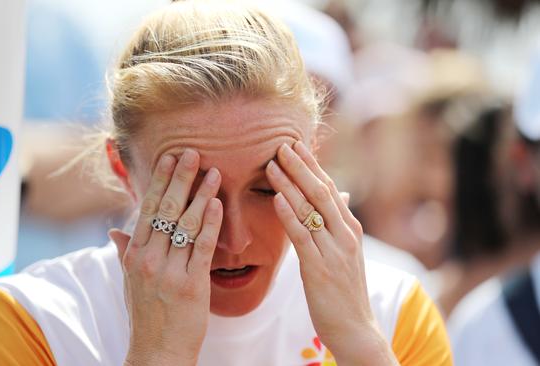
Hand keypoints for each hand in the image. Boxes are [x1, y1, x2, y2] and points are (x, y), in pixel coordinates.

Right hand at [109, 149, 222, 365]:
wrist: (157, 352)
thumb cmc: (146, 315)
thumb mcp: (129, 282)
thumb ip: (124, 253)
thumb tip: (114, 232)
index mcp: (134, 255)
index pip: (148, 208)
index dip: (160, 181)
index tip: (169, 157)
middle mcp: (149, 259)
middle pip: (167, 209)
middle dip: (180, 178)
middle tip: (192, 152)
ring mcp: (169, 271)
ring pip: (187, 224)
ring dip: (201, 194)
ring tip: (213, 172)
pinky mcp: (191, 285)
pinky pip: (202, 247)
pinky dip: (211, 223)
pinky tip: (218, 204)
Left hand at [266, 141, 397, 365]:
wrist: (356, 329)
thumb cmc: (345, 291)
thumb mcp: (347, 253)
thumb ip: (340, 222)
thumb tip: (340, 195)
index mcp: (350, 229)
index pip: (329, 188)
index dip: (312, 166)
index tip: (295, 144)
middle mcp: (345, 234)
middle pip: (322, 191)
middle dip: (301, 166)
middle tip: (281, 143)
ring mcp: (334, 251)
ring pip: (311, 209)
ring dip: (290, 184)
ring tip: (272, 163)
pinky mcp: (320, 268)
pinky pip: (303, 236)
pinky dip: (289, 215)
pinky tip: (276, 198)